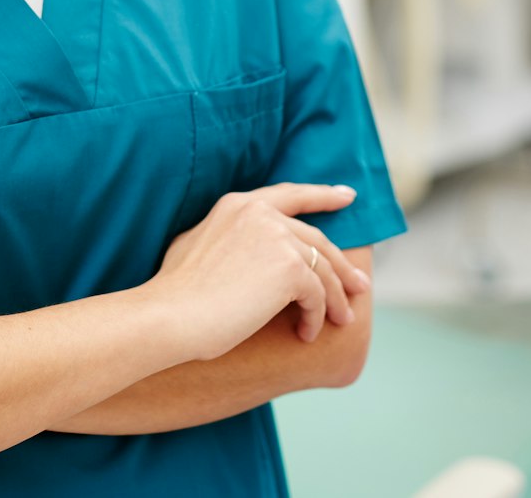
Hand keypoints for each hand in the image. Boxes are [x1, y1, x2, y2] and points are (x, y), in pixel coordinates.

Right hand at [146, 183, 369, 360]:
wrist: (171, 315)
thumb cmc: (175, 292)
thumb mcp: (195, 245)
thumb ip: (228, 237)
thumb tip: (253, 252)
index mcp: (237, 204)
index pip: (290, 195)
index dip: (322, 195)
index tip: (347, 195)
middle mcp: (261, 214)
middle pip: (316, 238)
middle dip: (341, 264)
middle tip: (359, 284)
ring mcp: (278, 238)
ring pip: (323, 269)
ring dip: (335, 298)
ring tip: (342, 320)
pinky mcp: (290, 269)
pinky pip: (317, 296)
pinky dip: (317, 317)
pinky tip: (307, 335)